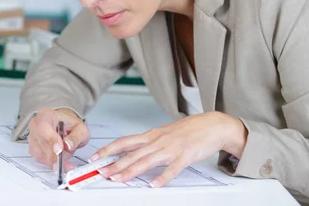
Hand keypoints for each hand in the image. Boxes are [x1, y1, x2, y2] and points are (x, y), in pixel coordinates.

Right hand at [27, 108, 89, 172]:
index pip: (44, 126)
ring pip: (39, 152)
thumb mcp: (81, 129)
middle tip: (66, 162)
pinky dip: (51, 163)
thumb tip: (68, 145)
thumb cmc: (70, 125)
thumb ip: (76, 137)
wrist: (65, 126)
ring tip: (67, 164)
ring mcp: (33, 137)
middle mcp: (36, 125)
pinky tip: (60, 164)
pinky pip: (40, 158)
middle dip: (54, 155)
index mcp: (47, 115)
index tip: (59, 150)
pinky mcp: (33, 148)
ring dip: (53, 161)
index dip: (50, 139)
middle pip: (41, 142)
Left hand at [91, 112, 247, 187]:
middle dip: (115, 164)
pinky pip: (172, 168)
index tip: (96, 157)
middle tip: (101, 172)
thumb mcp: (164, 132)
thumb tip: (133, 150)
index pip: (124, 142)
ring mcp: (171, 148)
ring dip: (131, 170)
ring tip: (119, 179)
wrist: (212, 124)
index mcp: (152, 135)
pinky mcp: (185, 155)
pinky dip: (162, 177)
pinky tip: (153, 185)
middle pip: (132, 153)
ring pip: (147, 161)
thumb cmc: (189, 129)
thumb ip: (149, 142)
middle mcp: (158, 140)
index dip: (108, 149)